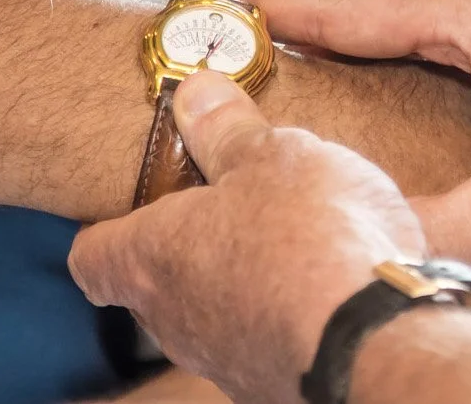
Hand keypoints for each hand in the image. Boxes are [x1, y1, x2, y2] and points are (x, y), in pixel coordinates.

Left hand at [68, 71, 425, 403]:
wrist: (378, 342)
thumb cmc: (308, 240)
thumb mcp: (271, 157)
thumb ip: (228, 130)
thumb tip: (195, 95)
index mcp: (153, 259)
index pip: (92, 258)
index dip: (107, 230)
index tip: (130, 209)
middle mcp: (176, 321)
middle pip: (159, 285)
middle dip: (193, 248)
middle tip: (233, 207)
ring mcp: (226, 360)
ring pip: (220, 312)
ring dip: (249, 280)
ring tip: (299, 240)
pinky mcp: (279, 384)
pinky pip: (276, 335)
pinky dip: (296, 311)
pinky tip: (340, 283)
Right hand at [214, 0, 470, 264]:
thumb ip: (441, 227)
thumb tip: (364, 249)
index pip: (352, 5)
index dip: (273, 10)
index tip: (210, 6)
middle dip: (312, 18)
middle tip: (250, 55)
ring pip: (429, 12)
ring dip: (368, 35)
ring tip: (314, 74)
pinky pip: (469, 34)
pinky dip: (420, 52)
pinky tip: (414, 98)